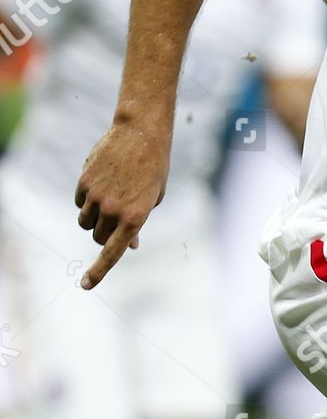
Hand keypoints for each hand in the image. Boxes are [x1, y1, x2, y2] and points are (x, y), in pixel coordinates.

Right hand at [74, 121, 170, 288]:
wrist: (141, 133)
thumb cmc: (154, 167)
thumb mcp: (153, 198)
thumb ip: (138, 222)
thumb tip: (129, 245)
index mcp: (135, 217)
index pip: (112, 252)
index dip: (98, 271)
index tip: (85, 285)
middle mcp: (113, 210)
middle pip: (98, 237)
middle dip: (104, 234)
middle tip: (116, 219)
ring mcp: (97, 197)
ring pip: (85, 222)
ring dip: (94, 217)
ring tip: (111, 197)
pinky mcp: (84, 183)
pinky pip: (80, 203)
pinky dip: (88, 199)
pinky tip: (103, 182)